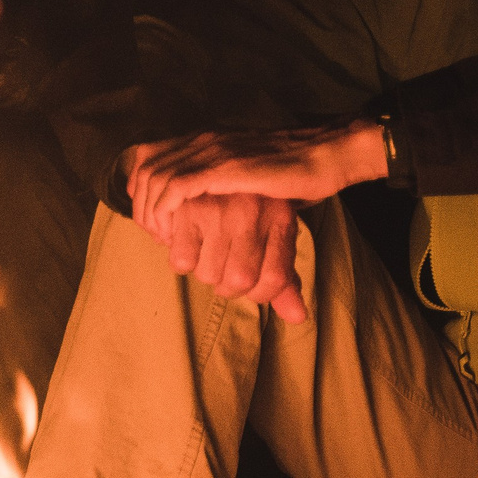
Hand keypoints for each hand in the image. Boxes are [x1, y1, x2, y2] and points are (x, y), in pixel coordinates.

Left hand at [126, 121, 385, 234]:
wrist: (325, 156)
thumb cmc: (293, 172)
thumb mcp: (247, 176)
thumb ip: (221, 187)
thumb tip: (199, 215)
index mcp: (206, 141)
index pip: (149, 157)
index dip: (140, 190)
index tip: (151, 218)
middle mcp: (203, 142)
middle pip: (145, 168)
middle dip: (141, 204)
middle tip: (153, 233)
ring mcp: (212, 152)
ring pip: (155, 178)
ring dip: (151, 210)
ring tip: (162, 237)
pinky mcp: (224, 167)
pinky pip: (176, 186)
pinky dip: (167, 210)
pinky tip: (173, 231)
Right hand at [150, 192, 307, 322]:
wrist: (224, 159)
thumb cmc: (254, 204)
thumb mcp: (276, 234)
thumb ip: (285, 279)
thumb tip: (297, 318)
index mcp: (279, 219)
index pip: (274, 281)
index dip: (261, 293)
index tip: (252, 283)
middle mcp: (252, 214)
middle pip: (237, 282)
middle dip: (226, 284)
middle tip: (224, 265)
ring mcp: (218, 211)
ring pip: (207, 274)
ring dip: (202, 271)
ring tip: (204, 253)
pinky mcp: (186, 209)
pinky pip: (181, 260)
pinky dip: (180, 259)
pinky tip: (185, 243)